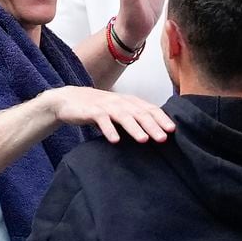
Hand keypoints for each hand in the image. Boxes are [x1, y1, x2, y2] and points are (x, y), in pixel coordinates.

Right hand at [44, 86, 175, 143]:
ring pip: (123, 116)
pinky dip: (109, 130)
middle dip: (152, 125)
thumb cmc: (99, 108)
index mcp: (129, 102)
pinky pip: (102, 120)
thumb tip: (156, 131)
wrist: (69, 100)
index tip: (172, 130)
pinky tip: (115, 140)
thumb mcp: (119, 111)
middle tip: (163, 138)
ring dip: (134, 128)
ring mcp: (106, 106)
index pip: (149, 109)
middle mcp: (120, 102)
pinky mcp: (92, 111)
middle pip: (139, 113)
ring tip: (143, 140)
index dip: (161, 118)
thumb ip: (134, 118)